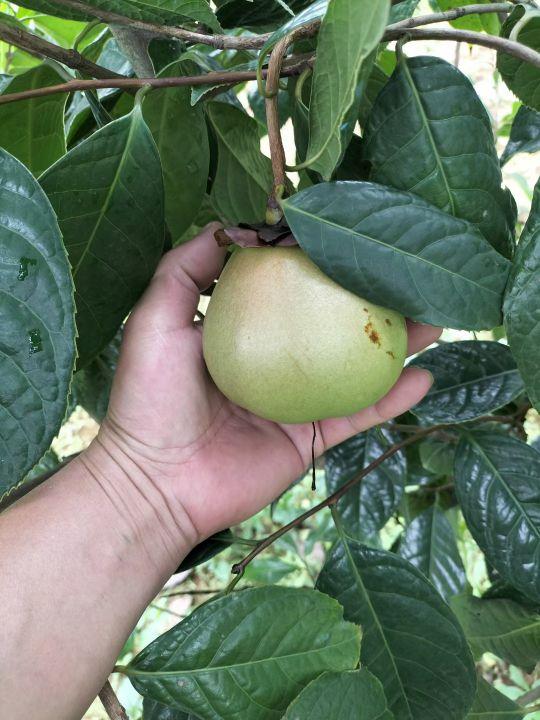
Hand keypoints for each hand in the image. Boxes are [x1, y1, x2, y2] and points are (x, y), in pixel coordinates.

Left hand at [89, 224, 438, 548]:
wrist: (157, 484)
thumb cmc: (150, 399)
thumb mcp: (156, 321)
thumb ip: (183, 270)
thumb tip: (224, 225)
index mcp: (242, 332)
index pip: (288, 287)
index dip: (317, 263)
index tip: (348, 236)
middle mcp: (276, 362)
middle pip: (331, 323)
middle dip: (368, 300)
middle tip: (404, 276)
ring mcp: (297, 400)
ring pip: (356, 366)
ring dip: (395, 345)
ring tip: (432, 318)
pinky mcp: (310, 439)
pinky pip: (358, 415)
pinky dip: (392, 399)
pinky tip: (423, 376)